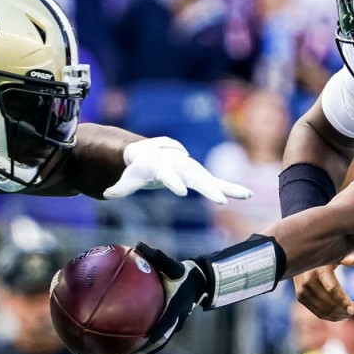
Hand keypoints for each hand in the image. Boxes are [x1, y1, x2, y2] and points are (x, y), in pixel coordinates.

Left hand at [103, 137, 251, 202]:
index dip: (174, 182)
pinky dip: (232, 188)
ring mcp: (193, 171)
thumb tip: (106, 194)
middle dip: (207, 188)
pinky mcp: (202, 177)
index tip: (181, 191)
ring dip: (227, 189)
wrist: (157, 153)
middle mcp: (182, 166)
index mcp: (164, 166)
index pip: (168, 175)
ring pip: (211, 180)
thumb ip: (121, 187)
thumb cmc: (142, 167)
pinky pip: (218, 183)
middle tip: (219, 201)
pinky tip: (247, 195)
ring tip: (244, 196)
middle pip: (195, 178)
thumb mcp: (130, 176)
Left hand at [127, 243, 209, 353]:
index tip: (141, 344)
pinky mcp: (167, 324)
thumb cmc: (184, 273)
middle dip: (143, 353)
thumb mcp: (173, 264)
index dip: (153, 339)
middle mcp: (174, 322)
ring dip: (141, 351)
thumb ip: (157, 256)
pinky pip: (152, 334)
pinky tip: (122, 337)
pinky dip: (140, 338)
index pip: (164, 327)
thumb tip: (138, 245)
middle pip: (158, 343)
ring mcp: (172, 325)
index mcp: (176, 310)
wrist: (199, 282)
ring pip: (156, 343)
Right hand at [292, 253, 353, 320]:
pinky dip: (332, 316)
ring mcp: (303, 291)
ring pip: (325, 310)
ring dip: (341, 314)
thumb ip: (347, 259)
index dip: (343, 300)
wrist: (298, 259)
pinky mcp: (301, 298)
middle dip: (347, 309)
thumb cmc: (323, 257)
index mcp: (319, 269)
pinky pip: (318, 312)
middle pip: (330, 302)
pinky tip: (342, 315)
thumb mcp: (334, 255)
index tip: (353, 311)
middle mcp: (309, 281)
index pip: (332, 288)